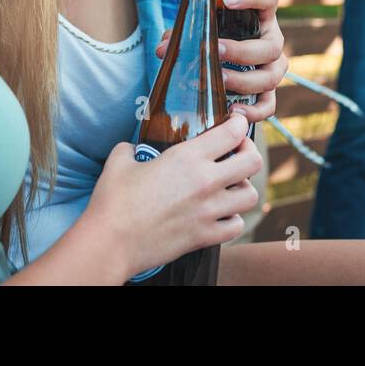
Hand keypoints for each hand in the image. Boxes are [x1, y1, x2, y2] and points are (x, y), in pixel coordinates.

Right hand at [87, 114, 261, 278]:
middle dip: (249, 153)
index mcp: (187, 157)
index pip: (233, 132)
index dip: (239, 123)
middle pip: (253, 162)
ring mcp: (208, 211)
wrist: (111, 242)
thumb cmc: (113, 201)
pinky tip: (220, 213)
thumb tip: (132, 149)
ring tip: (229, 185)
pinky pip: (236, 225)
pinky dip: (232, 218)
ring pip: (250, 195)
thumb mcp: (120, 160)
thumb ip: (132, 148)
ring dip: (242, 187)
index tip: (236, 122)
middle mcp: (205, 182)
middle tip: (238, 153)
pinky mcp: (205, 236)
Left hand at [155, 0, 287, 123]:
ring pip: (271, 77)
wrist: (226, 59)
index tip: (227, 1)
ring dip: (244, 80)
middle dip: (242, 51)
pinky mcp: (268, 92)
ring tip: (218, 80)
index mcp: (261, 17)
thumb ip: (184, 34)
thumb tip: (162, 49)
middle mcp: (272, 41)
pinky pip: (269, 104)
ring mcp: (273, 68)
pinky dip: (254, 110)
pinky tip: (232, 110)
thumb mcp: (204, 29)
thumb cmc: (216, 36)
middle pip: (271, 47)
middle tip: (216, 50)